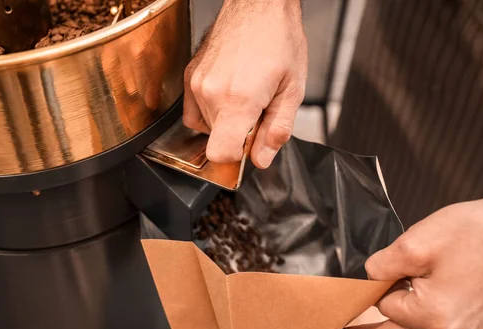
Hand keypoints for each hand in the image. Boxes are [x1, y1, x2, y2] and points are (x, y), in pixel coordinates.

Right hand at [183, 0, 306, 168]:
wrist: (258, 5)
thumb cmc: (279, 39)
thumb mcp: (292, 89)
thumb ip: (277, 130)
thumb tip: (261, 159)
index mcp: (239, 100)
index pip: (220, 153)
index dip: (236, 158)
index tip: (249, 148)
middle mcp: (211, 94)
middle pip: (217, 140)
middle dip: (238, 135)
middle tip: (258, 110)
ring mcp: (196, 85)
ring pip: (206, 127)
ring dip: (226, 121)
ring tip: (246, 96)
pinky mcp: (189, 77)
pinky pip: (194, 112)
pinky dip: (211, 112)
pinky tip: (229, 96)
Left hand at [334, 197, 482, 328]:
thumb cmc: (473, 234)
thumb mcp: (414, 245)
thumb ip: (381, 266)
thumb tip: (368, 276)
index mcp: (430, 317)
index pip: (382, 308)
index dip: (369, 290)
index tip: (353, 288)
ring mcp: (466, 327)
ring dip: (395, 322)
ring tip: (368, 324)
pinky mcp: (476, 318)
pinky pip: (438, 322)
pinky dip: (420, 314)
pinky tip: (412, 299)